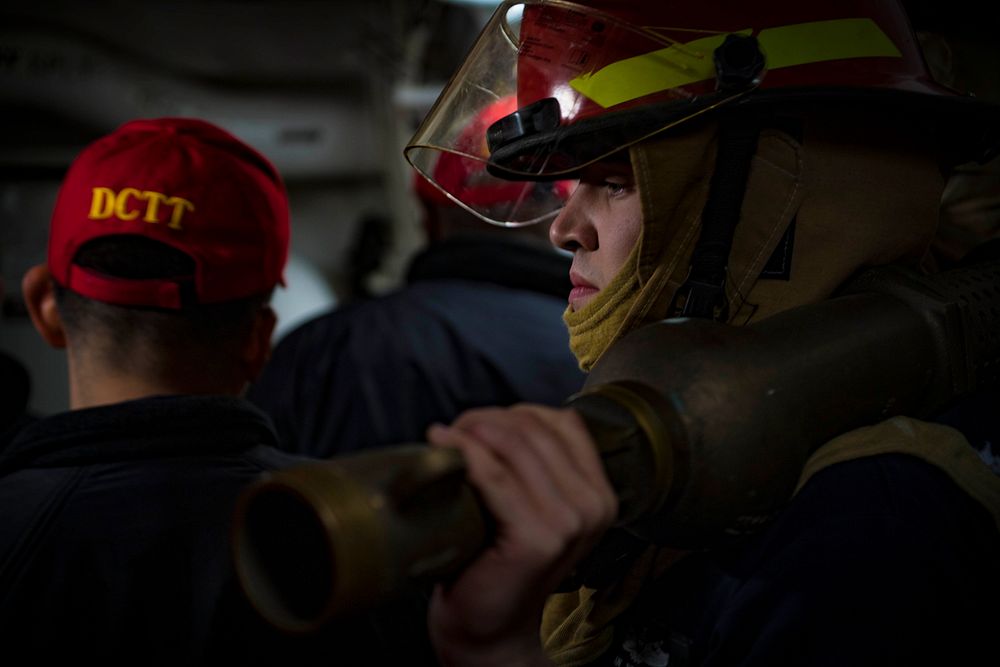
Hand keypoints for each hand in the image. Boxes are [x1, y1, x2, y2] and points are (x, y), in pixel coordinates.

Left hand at [426, 404, 617, 666]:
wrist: (491, 629)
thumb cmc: (500, 566)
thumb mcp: (533, 508)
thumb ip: (534, 466)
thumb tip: (494, 419)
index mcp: (599, 493)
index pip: (561, 422)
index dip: (515, 413)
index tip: (480, 425)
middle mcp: (593, 504)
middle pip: (535, 428)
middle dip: (487, 419)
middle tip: (454, 432)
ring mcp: (569, 521)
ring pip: (515, 445)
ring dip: (473, 431)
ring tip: (446, 440)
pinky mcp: (538, 537)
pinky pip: (495, 476)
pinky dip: (465, 453)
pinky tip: (441, 444)